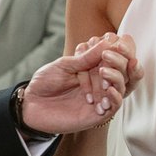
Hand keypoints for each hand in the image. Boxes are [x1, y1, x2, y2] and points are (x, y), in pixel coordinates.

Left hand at [21, 33, 142, 134]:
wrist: (31, 104)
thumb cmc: (46, 81)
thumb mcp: (65, 64)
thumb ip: (86, 57)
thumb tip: (108, 41)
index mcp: (94, 67)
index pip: (117, 57)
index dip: (121, 49)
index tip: (116, 41)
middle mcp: (101, 82)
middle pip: (124, 71)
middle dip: (119, 62)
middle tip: (107, 57)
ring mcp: (101, 98)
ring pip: (122, 87)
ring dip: (116, 78)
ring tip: (103, 73)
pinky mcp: (97, 115)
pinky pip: (115, 106)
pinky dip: (115, 97)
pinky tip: (109, 90)